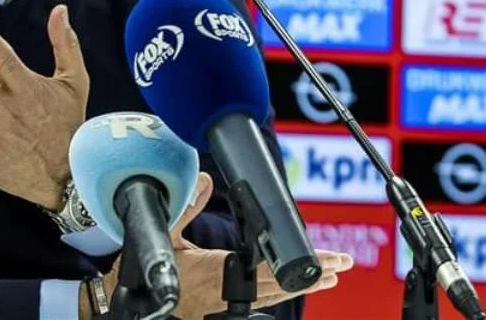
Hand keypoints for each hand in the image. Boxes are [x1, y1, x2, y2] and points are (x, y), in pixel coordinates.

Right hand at [168, 173, 352, 318]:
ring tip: (330, 277)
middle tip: (341, 264)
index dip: (300, 264)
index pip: (270, 268)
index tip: (324, 258)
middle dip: (313, 274)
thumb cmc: (155, 265)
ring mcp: (229, 304)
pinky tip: (295, 288)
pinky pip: (263, 302)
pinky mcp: (227, 309)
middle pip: (280, 284)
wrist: (144, 297)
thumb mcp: (167, 231)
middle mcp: (229, 291)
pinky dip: (283, 293)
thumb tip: (206, 178)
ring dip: (303, 286)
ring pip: (275, 296)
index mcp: (217, 270)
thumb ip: (188, 205)